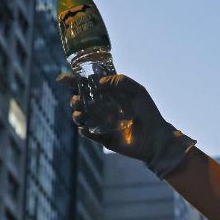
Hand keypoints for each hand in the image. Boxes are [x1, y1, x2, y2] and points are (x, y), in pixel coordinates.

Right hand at [55, 72, 195, 178]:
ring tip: (81, 115)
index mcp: (110, 95)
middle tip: (78, 101)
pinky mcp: (103, 138)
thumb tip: (98, 80)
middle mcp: (104, 108)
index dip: (74, 81)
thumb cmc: (150, 114)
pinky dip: (84, 130)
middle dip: (74, 99)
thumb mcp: (137, 92)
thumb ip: (120, 82)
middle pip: (81, 101)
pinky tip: (86, 129)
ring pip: (81, 117)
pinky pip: (88, 134)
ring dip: (76, 114)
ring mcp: (103, 123)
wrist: (156, 140)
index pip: (88, 85)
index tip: (63, 79)